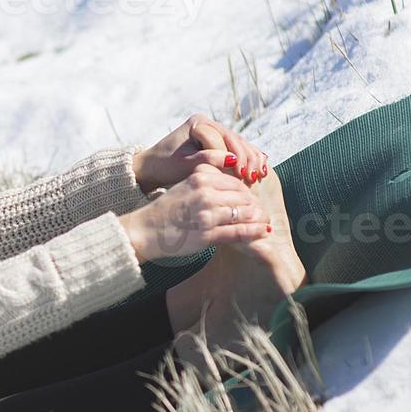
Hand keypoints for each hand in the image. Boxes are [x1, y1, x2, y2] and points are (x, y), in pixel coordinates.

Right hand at [118, 166, 271, 262]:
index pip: (235, 182)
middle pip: (243, 197)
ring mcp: (206, 215)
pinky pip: (238, 232)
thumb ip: (208, 178)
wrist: (145, 230)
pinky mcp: (206, 235)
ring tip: (264, 221)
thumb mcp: (186, 184)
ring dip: (258, 218)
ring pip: (243, 213)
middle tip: (262, 211)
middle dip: (255, 205)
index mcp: (200, 178)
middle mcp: (205, 194)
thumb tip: (233, 176)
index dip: (247, 191)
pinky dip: (254, 232)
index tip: (251, 199)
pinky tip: (263, 231)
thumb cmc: (166, 209)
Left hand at [134, 115, 268, 192]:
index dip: (232, 157)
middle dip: (245, 159)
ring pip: (240, 144)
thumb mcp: (184, 165)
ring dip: (251, 160)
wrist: (154, 168)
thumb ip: (208, 160)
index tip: (240, 175)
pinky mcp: (220, 142)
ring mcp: (215, 131)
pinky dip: (250, 160)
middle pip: (234, 139)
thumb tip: (233, 160)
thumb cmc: (166, 167)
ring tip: (259, 177)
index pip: (221, 140)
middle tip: (252, 178)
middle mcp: (209, 123)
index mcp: (198, 123)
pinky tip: (261, 172)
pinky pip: (240, 149)